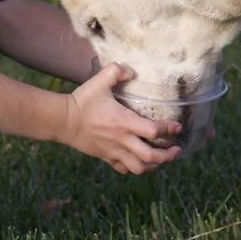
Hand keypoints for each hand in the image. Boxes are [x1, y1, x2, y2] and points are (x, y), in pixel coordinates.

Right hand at [60, 63, 180, 175]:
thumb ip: (116, 71)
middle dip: (168, 156)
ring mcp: (114, 151)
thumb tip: (131, 70)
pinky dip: (136, 169)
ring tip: (162, 160)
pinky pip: (124, 169)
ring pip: (139, 168)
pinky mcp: (106, 157)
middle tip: (176, 150)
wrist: (62, 121)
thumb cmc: (82, 101)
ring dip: (154, 166)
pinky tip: (140, 163)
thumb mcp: (99, 81)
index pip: (153, 130)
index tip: (178, 127)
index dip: (169, 129)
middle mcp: (122, 140)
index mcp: (124, 122)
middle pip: (151, 156)